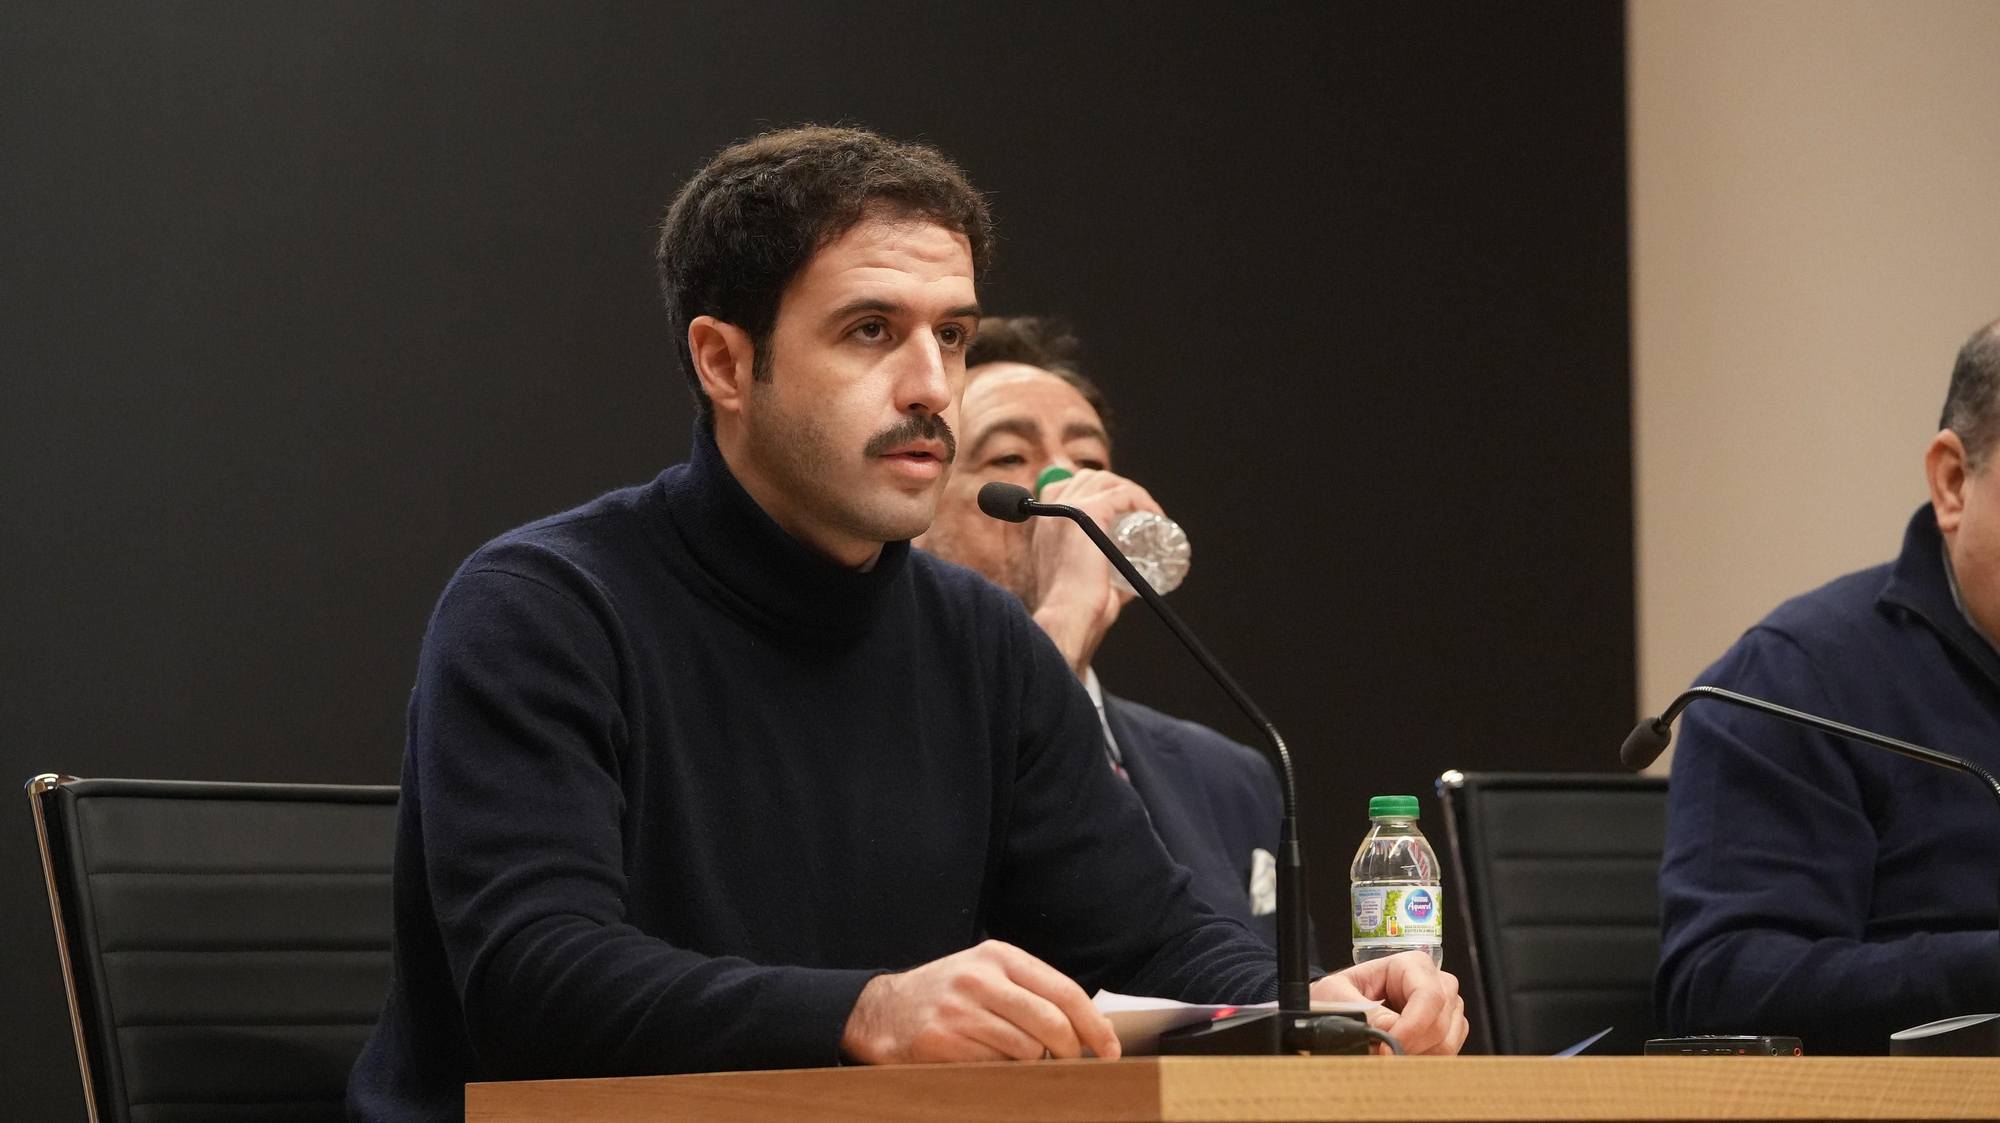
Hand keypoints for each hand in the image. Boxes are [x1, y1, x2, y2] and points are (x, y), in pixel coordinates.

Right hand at [841, 939, 1121, 1063]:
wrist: (882, 1012)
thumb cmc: (948, 995)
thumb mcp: (987, 974)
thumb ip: (1032, 991)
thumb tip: (1089, 1030)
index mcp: (999, 956)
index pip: (1064, 991)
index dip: (1094, 1026)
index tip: (1110, 1050)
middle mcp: (981, 979)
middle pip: (1052, 1024)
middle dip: (1072, 1052)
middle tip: (1072, 1065)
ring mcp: (961, 1010)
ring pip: (1027, 1051)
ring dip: (1033, 1066)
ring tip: (1016, 1060)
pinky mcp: (943, 1042)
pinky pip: (996, 1070)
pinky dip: (1003, 1075)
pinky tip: (990, 1066)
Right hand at [1030, 469, 1164, 675]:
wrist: (1069, 617)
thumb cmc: (1075, 612)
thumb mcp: (1084, 585)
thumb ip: (1103, 577)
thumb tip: (1128, 579)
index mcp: (1046, 529)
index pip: (1065, 490)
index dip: (1096, 494)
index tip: (1121, 513)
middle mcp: (1053, 515)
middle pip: (1087, 479)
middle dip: (1117, 490)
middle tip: (1139, 514)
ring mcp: (1069, 510)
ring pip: (1104, 481)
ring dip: (1131, 492)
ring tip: (1149, 514)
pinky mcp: (1088, 513)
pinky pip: (1121, 493)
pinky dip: (1141, 500)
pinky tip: (1154, 516)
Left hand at [1311, 952, 1467, 1055]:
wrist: (1340, 1006)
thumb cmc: (1339, 995)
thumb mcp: (1338, 996)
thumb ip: (1363, 1011)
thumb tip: (1389, 1027)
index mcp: (1413, 965)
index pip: (1428, 997)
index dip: (1411, 1027)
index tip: (1385, 1048)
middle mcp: (1437, 983)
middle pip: (1439, 1024)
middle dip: (1408, 1046)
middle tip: (1378, 1053)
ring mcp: (1447, 1008)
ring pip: (1445, 1043)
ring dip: (1414, 1056)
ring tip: (1385, 1052)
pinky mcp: (1448, 1031)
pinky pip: (1447, 1055)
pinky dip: (1421, 1062)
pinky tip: (1398, 1055)